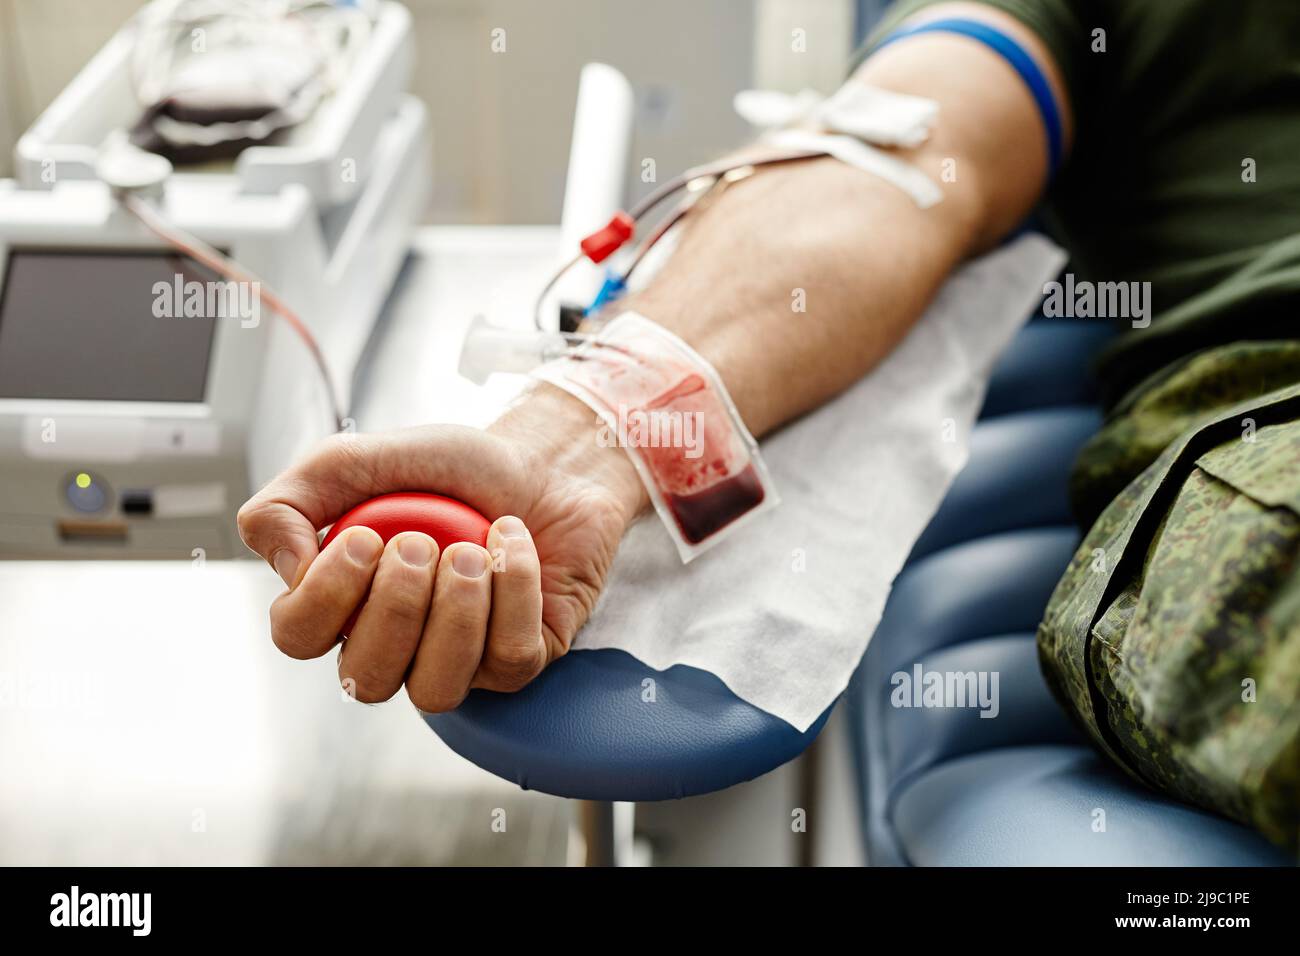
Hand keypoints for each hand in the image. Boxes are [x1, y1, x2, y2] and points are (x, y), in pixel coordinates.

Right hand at [236, 385, 645, 709]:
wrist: (541, 460)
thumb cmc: (448, 469)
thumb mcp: (360, 460)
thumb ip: (293, 500)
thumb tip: (288, 569)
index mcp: (343, 601)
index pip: (297, 635)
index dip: (323, 598)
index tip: (364, 537)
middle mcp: (395, 646)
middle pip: (365, 677)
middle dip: (394, 607)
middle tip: (421, 541)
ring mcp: (458, 662)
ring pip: (436, 689)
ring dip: (455, 612)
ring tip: (470, 551)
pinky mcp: (519, 661)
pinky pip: (509, 659)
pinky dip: (513, 589)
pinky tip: (510, 542)